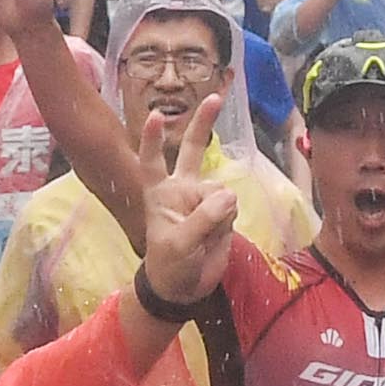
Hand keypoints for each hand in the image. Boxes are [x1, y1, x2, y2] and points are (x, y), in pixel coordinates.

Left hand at [134, 106, 236, 309]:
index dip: (152, 139)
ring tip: (203, 238)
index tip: (155, 115)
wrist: (185, 288)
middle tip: (216, 97)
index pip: (152, 161)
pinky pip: (231, 206)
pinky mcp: (222, 212)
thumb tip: (229, 195)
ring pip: (221, 189)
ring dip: (218, 212)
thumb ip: (203, 218)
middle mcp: (182, 189)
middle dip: (204, 123)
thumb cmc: (169, 265)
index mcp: (160, 193)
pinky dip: (227, 221)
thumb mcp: (180, 244)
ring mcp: (203, 199)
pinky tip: (216, 237)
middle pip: (192, 149)